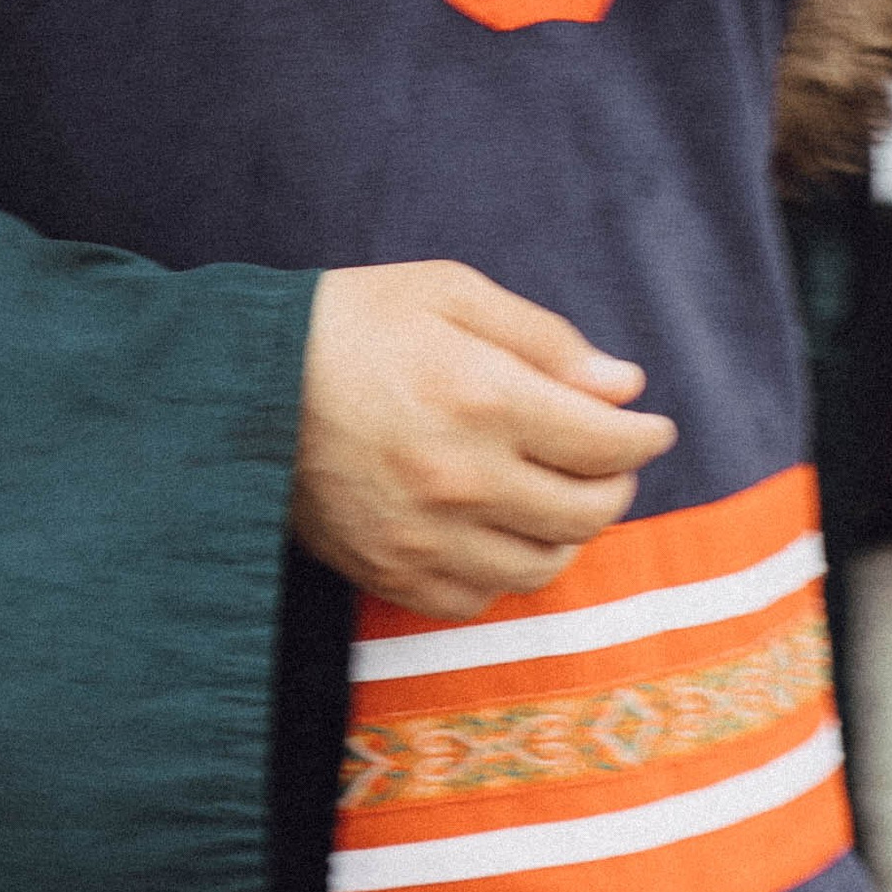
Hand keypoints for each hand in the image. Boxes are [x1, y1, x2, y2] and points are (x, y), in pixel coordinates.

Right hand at [291, 261, 675, 620]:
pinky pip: (481, 599)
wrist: (239, 383)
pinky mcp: (391, 575)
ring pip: (543, 565)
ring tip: (556, 494)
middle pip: (587, 511)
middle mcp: (462, 479)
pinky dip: (506, 569)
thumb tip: (624, 385)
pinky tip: (497, 529)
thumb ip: (544, 339)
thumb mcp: (449, 293)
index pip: (606, 443)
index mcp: (483, 397)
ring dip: (568, 532)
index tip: (652, 424)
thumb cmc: (349, 322)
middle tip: (608, 458)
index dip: (645, 435)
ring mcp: (426, 538)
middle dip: (615, 482)